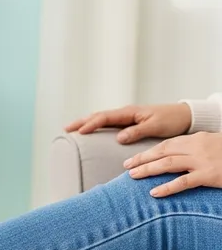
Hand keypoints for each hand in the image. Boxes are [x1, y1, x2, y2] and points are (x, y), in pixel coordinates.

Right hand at [65, 103, 191, 142]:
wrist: (184, 115)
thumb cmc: (172, 120)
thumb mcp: (156, 126)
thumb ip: (137, 131)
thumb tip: (118, 137)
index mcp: (129, 112)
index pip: (104, 117)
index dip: (91, 124)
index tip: (79, 132)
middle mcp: (125, 113)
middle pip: (98, 116)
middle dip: (81, 122)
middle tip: (65, 129)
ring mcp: (126, 117)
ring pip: (101, 118)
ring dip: (85, 122)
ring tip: (72, 129)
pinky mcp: (128, 122)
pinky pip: (107, 123)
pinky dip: (95, 125)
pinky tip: (89, 130)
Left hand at [124, 132, 221, 196]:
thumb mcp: (212, 146)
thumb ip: (194, 150)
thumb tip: (173, 159)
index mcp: (197, 139)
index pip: (167, 144)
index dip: (149, 152)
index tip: (134, 159)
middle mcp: (197, 147)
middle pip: (163, 151)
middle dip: (142, 159)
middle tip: (126, 167)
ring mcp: (203, 160)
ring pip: (168, 163)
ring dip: (148, 170)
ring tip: (132, 176)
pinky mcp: (209, 175)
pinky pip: (183, 182)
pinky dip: (167, 187)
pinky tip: (154, 193)